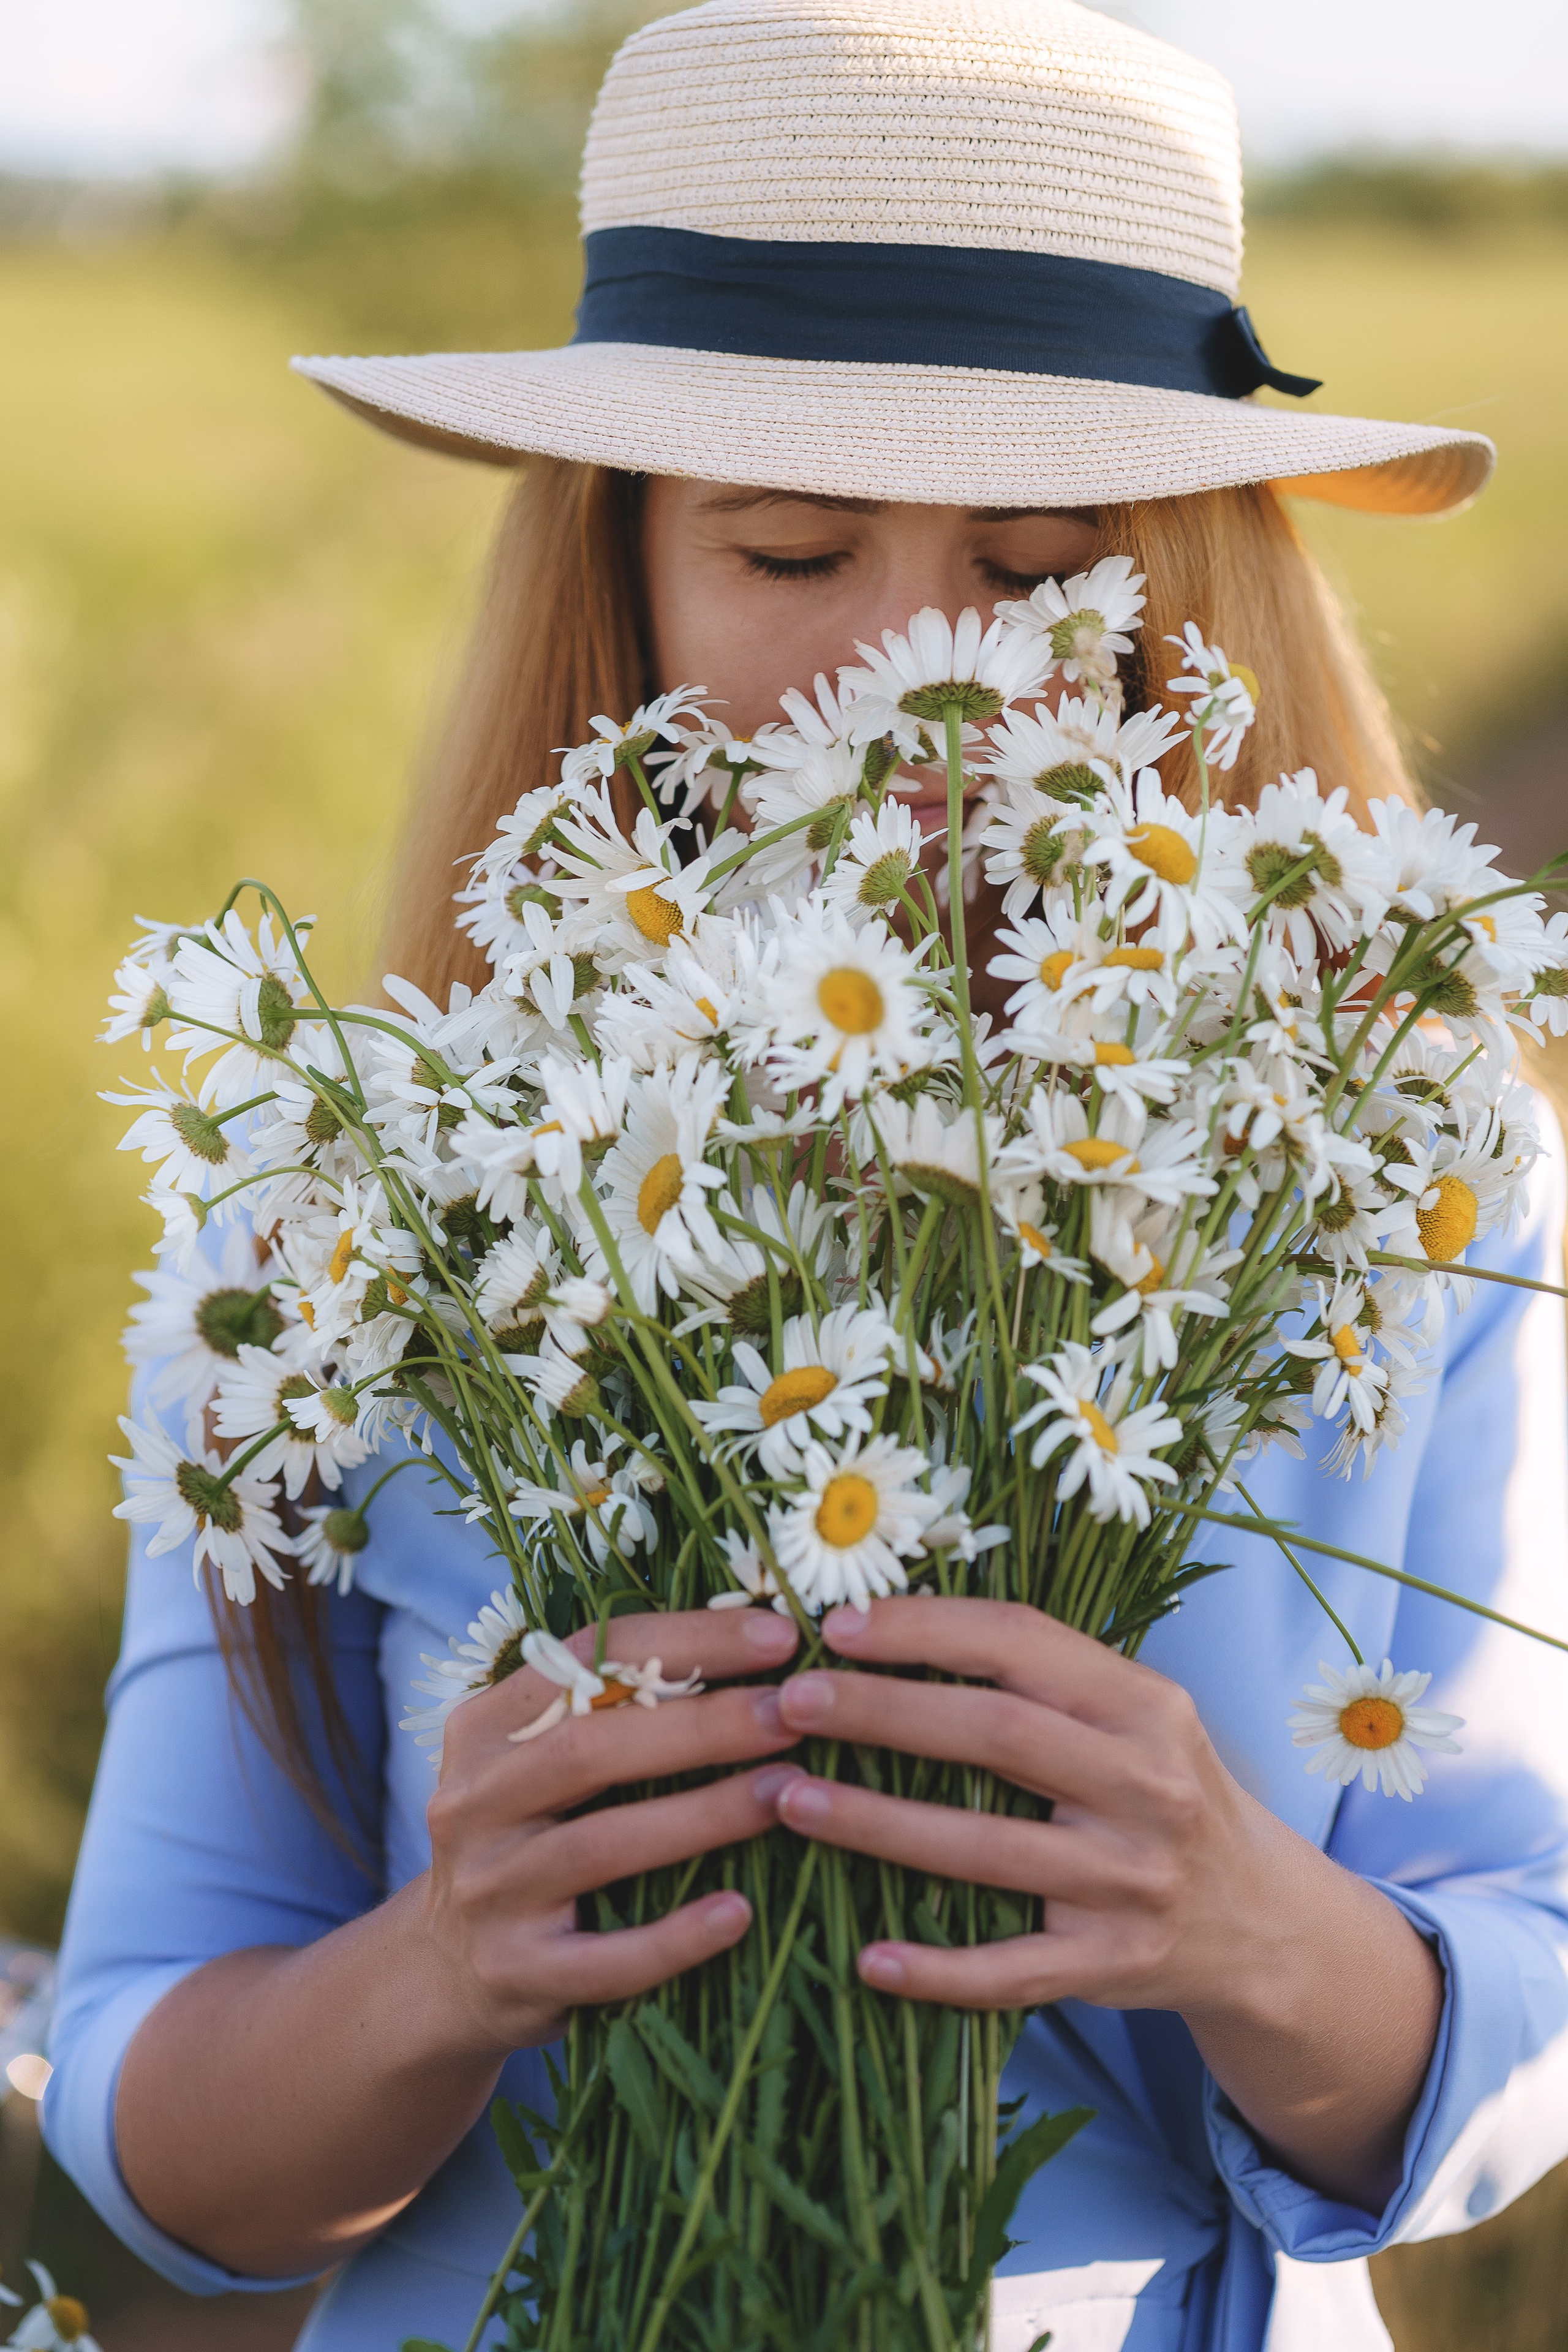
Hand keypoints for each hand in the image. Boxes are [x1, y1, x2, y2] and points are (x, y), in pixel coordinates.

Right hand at [417, 1606, 804, 2055]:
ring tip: (787, 1792)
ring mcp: (489, 1890)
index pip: (587, 1659)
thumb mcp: (540, 1761)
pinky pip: (606, 1959)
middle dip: (704, 1724)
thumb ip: (615, 1709)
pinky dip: (675, 1937)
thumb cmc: (531, 1841)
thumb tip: (757, 1647)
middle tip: (792, 1713)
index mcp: (486, 1728)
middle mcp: (475, 1801)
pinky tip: (739, 1913)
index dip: (687, 1639)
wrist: (447, 1973)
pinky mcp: (516, 1973)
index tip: (779, 1635)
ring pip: (601, 1845)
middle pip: (590, 1747)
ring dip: (704, 1815)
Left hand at [770, 1595, 1441, 2207]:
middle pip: (994, 1734)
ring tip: (786, 1800)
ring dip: (876, 1824)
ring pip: (985, 1850)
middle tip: (789, 1702)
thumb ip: (1041, 1674)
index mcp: (1145, 1704)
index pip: (1022, 1643)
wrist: (1260, 1921)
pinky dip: (938, 1970)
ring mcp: (1130, 1881)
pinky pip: (1011, 1971)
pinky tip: (868, 1959)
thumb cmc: (1159, 1789)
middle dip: (881, 1711)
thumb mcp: (1134, 1714)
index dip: (924, 1630)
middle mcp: (1146, 1785)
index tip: (837, 1627)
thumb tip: (894, 1624)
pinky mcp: (1113, 1964)